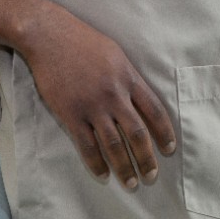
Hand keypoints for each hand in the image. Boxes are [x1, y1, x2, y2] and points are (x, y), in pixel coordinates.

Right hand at [0, 0, 176, 188]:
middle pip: (137, 133)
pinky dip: (96, 163)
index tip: (169, 149)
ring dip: (124, 167)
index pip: (154, 110)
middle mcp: (114, 94)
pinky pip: (86, 145)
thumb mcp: (116, 53)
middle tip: (152, 176)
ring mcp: (92, 105)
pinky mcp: (70, 114)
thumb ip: (129, 77)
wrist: (50, 36)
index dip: (164, 132)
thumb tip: (141, 99)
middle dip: (147, 158)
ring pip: (113, 144)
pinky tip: (103, 174)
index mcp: (128, 77)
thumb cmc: (83, 41)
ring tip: (131, 182)